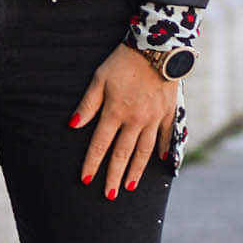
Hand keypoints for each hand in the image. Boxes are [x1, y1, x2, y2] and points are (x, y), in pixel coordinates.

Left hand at [70, 43, 178, 198]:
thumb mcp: (99, 78)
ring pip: (144, 151)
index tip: (86, 180)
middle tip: (108, 196)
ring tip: (129, 187)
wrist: (158, 47)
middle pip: (122, 154)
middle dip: (113, 176)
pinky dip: (164, 150)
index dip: (92, 164)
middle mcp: (135, 120)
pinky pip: (167, 136)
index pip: (100, 145)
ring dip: (136, 171)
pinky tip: (162, 162)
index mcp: (115, 113)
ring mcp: (154, 118)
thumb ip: (87, 104)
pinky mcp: (169, 112)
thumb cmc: (124, 61)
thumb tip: (73, 125)